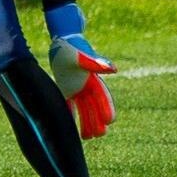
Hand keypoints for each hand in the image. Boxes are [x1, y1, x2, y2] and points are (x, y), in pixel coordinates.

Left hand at [45, 3, 116, 139]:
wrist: (62, 39)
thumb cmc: (73, 45)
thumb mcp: (82, 55)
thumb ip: (96, 63)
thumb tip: (113, 69)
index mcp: (93, 78)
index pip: (102, 96)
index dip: (107, 108)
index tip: (110, 120)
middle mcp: (86, 85)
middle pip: (94, 106)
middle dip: (98, 120)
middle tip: (100, 134)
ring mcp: (76, 88)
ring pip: (83, 108)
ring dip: (86, 121)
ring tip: (88, 137)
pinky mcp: (66, 87)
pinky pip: (68, 103)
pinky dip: (70, 114)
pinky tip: (69, 126)